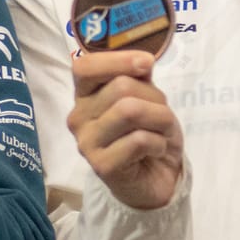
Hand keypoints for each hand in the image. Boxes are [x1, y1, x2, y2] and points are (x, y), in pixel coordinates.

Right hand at [67, 49, 182, 209]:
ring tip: (161, 132)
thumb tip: (143, 61)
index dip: (117, 60)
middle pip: (121, 86)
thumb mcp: (146, 98)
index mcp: (85, 96)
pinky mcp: (102, 165)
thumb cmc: (147, 133)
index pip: (84, 67)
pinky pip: (139, 140)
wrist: (155, 179)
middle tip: (159, 116)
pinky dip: (159, 143)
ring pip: (131, 110)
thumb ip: (138, 77)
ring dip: (161, 119)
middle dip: (154, 97)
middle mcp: (78, 117)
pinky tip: (155, 151)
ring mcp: (87, 143)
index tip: (146, 65)